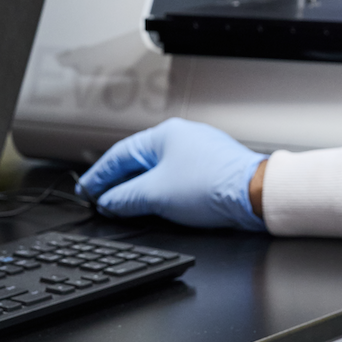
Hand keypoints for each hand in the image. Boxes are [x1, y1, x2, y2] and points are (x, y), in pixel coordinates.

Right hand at [76, 118, 267, 229]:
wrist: (254, 194)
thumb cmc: (211, 186)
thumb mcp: (156, 194)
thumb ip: (125, 198)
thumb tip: (109, 202)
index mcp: (164, 134)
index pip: (120, 155)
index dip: (99, 176)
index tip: (86, 191)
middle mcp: (181, 137)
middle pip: (138, 162)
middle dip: (118, 183)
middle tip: (101, 201)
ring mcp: (198, 152)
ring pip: (158, 171)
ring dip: (139, 189)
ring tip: (124, 207)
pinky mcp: (211, 169)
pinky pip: (176, 178)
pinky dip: (160, 190)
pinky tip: (156, 205)